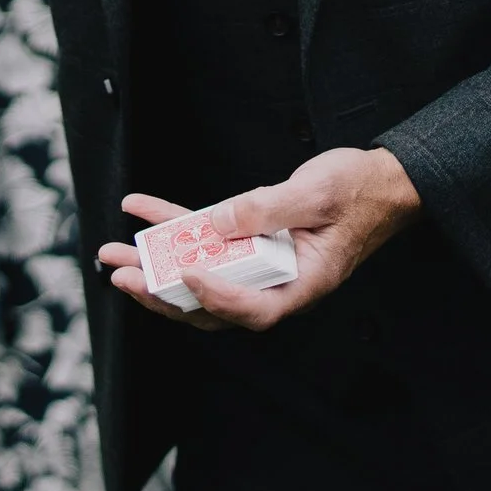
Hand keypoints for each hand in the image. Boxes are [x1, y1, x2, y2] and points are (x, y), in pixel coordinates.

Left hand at [95, 147, 420, 331]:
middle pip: (212, 302)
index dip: (216, 298)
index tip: (185, 275)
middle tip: (120, 274)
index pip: (254, 308)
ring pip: (198, 274)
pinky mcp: (248, 238)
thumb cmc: (358, 192)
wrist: (379, 181)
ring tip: (111, 252)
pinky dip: (171, 225)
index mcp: (304, 284)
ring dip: (153, 263)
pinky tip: (138, 208)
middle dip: (161, 291)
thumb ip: (267, 210)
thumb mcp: (316, 194)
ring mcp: (259, 263)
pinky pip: (203, 239)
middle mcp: (277, 281)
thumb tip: (218, 223)